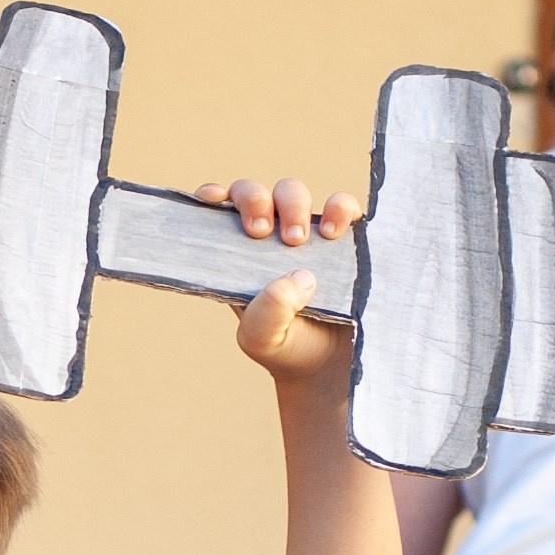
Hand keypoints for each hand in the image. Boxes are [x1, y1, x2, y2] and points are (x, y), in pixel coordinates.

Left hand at [196, 178, 362, 389]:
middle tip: (261, 232)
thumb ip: (266, 313)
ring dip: (292, 204)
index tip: (211, 199)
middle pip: (255, 192)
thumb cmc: (284, 345)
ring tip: (298, 241)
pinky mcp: (342, 236)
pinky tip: (334, 233)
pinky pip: (342, 206)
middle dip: (255, 201)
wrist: (328, 363)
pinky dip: (339, 208)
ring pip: (292, 191)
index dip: (212, 196)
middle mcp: (268, 235)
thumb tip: (296, 277)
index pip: (218, 210)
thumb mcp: (261, 338)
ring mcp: (305, 232)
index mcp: (237, 253)